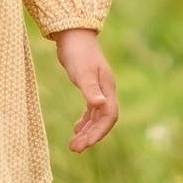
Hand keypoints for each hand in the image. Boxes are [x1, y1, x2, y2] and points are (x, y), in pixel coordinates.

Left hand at [56, 27, 118, 152]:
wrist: (72, 33)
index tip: (86, 144)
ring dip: (87, 131)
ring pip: (96, 117)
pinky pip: (91, 110)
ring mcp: (99, 89)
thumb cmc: (77, 52)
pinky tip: (77, 129)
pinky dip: (85, 121)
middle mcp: (106, 90)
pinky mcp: (90, 87)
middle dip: (91, 136)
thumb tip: (100, 105)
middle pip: (103, 120)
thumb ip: (91, 89)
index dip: (99, 132)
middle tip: (75, 149)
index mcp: (108, 88)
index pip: (109, 116)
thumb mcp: (82, 72)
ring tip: (74, 145)